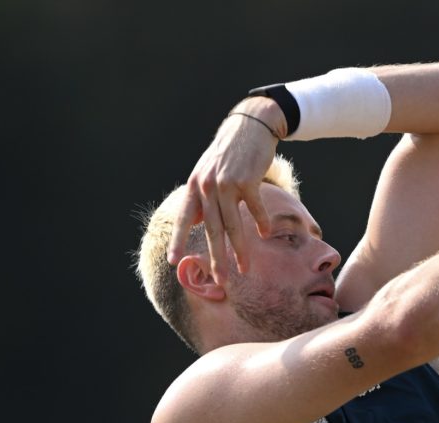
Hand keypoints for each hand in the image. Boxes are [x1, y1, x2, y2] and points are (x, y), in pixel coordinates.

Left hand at [167, 104, 281, 279]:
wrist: (249, 127)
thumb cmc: (229, 155)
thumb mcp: (207, 173)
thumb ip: (201, 197)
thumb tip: (196, 222)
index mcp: (194, 186)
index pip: (184, 218)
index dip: (178, 240)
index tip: (173, 261)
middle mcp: (207, 185)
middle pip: (213, 229)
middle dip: (217, 257)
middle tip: (220, 279)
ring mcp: (227, 182)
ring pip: (233, 224)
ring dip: (240, 249)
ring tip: (245, 268)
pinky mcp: (247, 180)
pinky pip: (255, 208)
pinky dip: (261, 222)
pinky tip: (265, 233)